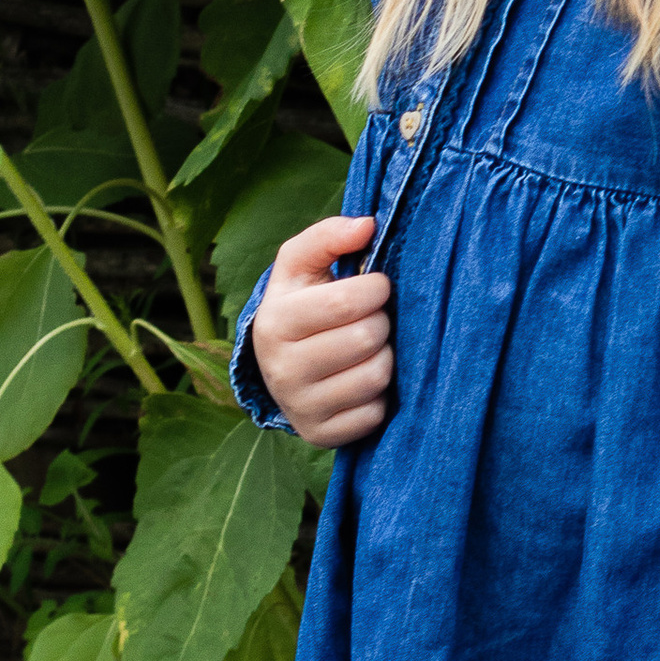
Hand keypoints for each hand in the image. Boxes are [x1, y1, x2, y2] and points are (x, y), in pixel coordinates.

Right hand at [249, 214, 390, 443]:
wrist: (281, 366)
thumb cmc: (301, 305)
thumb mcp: (302, 266)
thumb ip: (328, 236)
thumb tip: (367, 225)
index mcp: (274, 322)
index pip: (346, 301)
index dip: (376, 289)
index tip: (376, 287)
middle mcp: (281, 369)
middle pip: (365, 338)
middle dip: (380, 322)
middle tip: (371, 319)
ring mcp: (300, 406)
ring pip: (375, 376)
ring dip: (385, 356)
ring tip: (368, 348)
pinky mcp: (320, 435)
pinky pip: (374, 413)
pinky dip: (379, 395)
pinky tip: (361, 379)